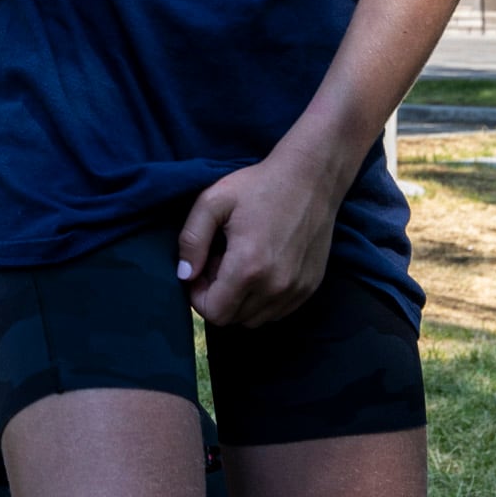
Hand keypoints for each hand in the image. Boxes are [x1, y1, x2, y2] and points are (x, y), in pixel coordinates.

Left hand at [176, 141, 350, 327]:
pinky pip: (278, 311)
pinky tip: (263, 266)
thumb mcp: (213, 201)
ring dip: (242, 299)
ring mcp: (297, 289)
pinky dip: (264, 298)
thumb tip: (184, 275)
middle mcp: (275, 286)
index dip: (199, 295)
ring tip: (243, 264)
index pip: (214, 313)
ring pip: (256, 319)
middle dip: (219, 296)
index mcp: (248, 267)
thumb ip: (191, 240)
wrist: (311, 177)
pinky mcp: (311, 286)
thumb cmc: (259, 185)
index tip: (203, 268)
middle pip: (233, 319)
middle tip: (221, 261)